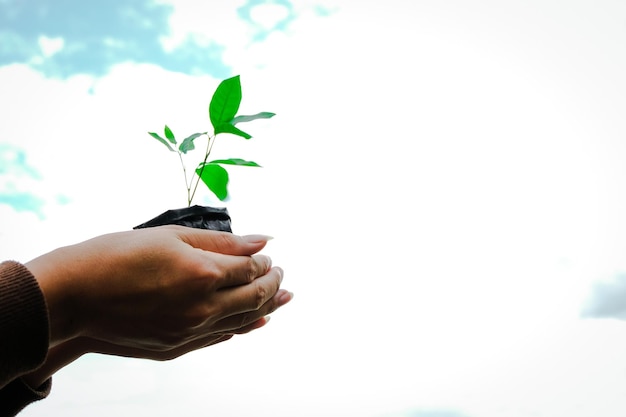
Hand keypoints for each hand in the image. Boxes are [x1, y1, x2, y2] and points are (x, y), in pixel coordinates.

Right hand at [26, 226, 291, 350]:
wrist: (71, 297)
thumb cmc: (114, 257)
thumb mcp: (170, 236)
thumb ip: (222, 241)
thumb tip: (261, 239)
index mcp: (203, 273)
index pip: (250, 268)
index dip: (263, 260)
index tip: (266, 254)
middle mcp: (202, 307)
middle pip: (255, 296)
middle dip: (274, 283)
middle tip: (282, 274)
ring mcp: (190, 331)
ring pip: (243, 320)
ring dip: (268, 307)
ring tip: (285, 298)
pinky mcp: (176, 347)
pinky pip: (221, 338)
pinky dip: (243, 327)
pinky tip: (255, 322)